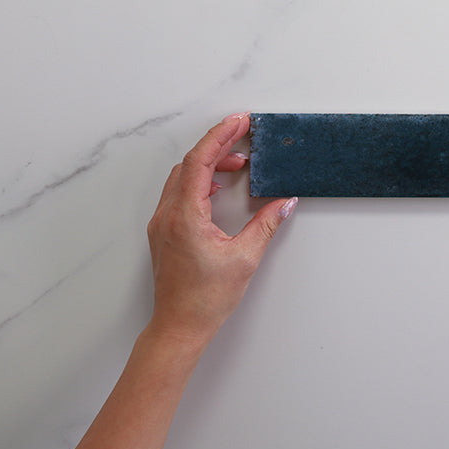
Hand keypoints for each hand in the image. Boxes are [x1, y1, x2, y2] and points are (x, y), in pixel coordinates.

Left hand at [146, 112, 296, 347]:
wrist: (179, 327)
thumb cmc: (205, 299)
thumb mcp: (245, 258)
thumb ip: (266, 224)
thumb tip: (285, 202)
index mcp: (186, 216)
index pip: (200, 161)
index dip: (220, 136)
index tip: (239, 121)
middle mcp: (168, 215)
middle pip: (189, 164)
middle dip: (218, 145)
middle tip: (244, 135)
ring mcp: (163, 223)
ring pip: (182, 177)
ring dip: (208, 164)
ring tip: (238, 163)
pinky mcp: (164, 232)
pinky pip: (178, 193)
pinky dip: (199, 181)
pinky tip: (218, 188)